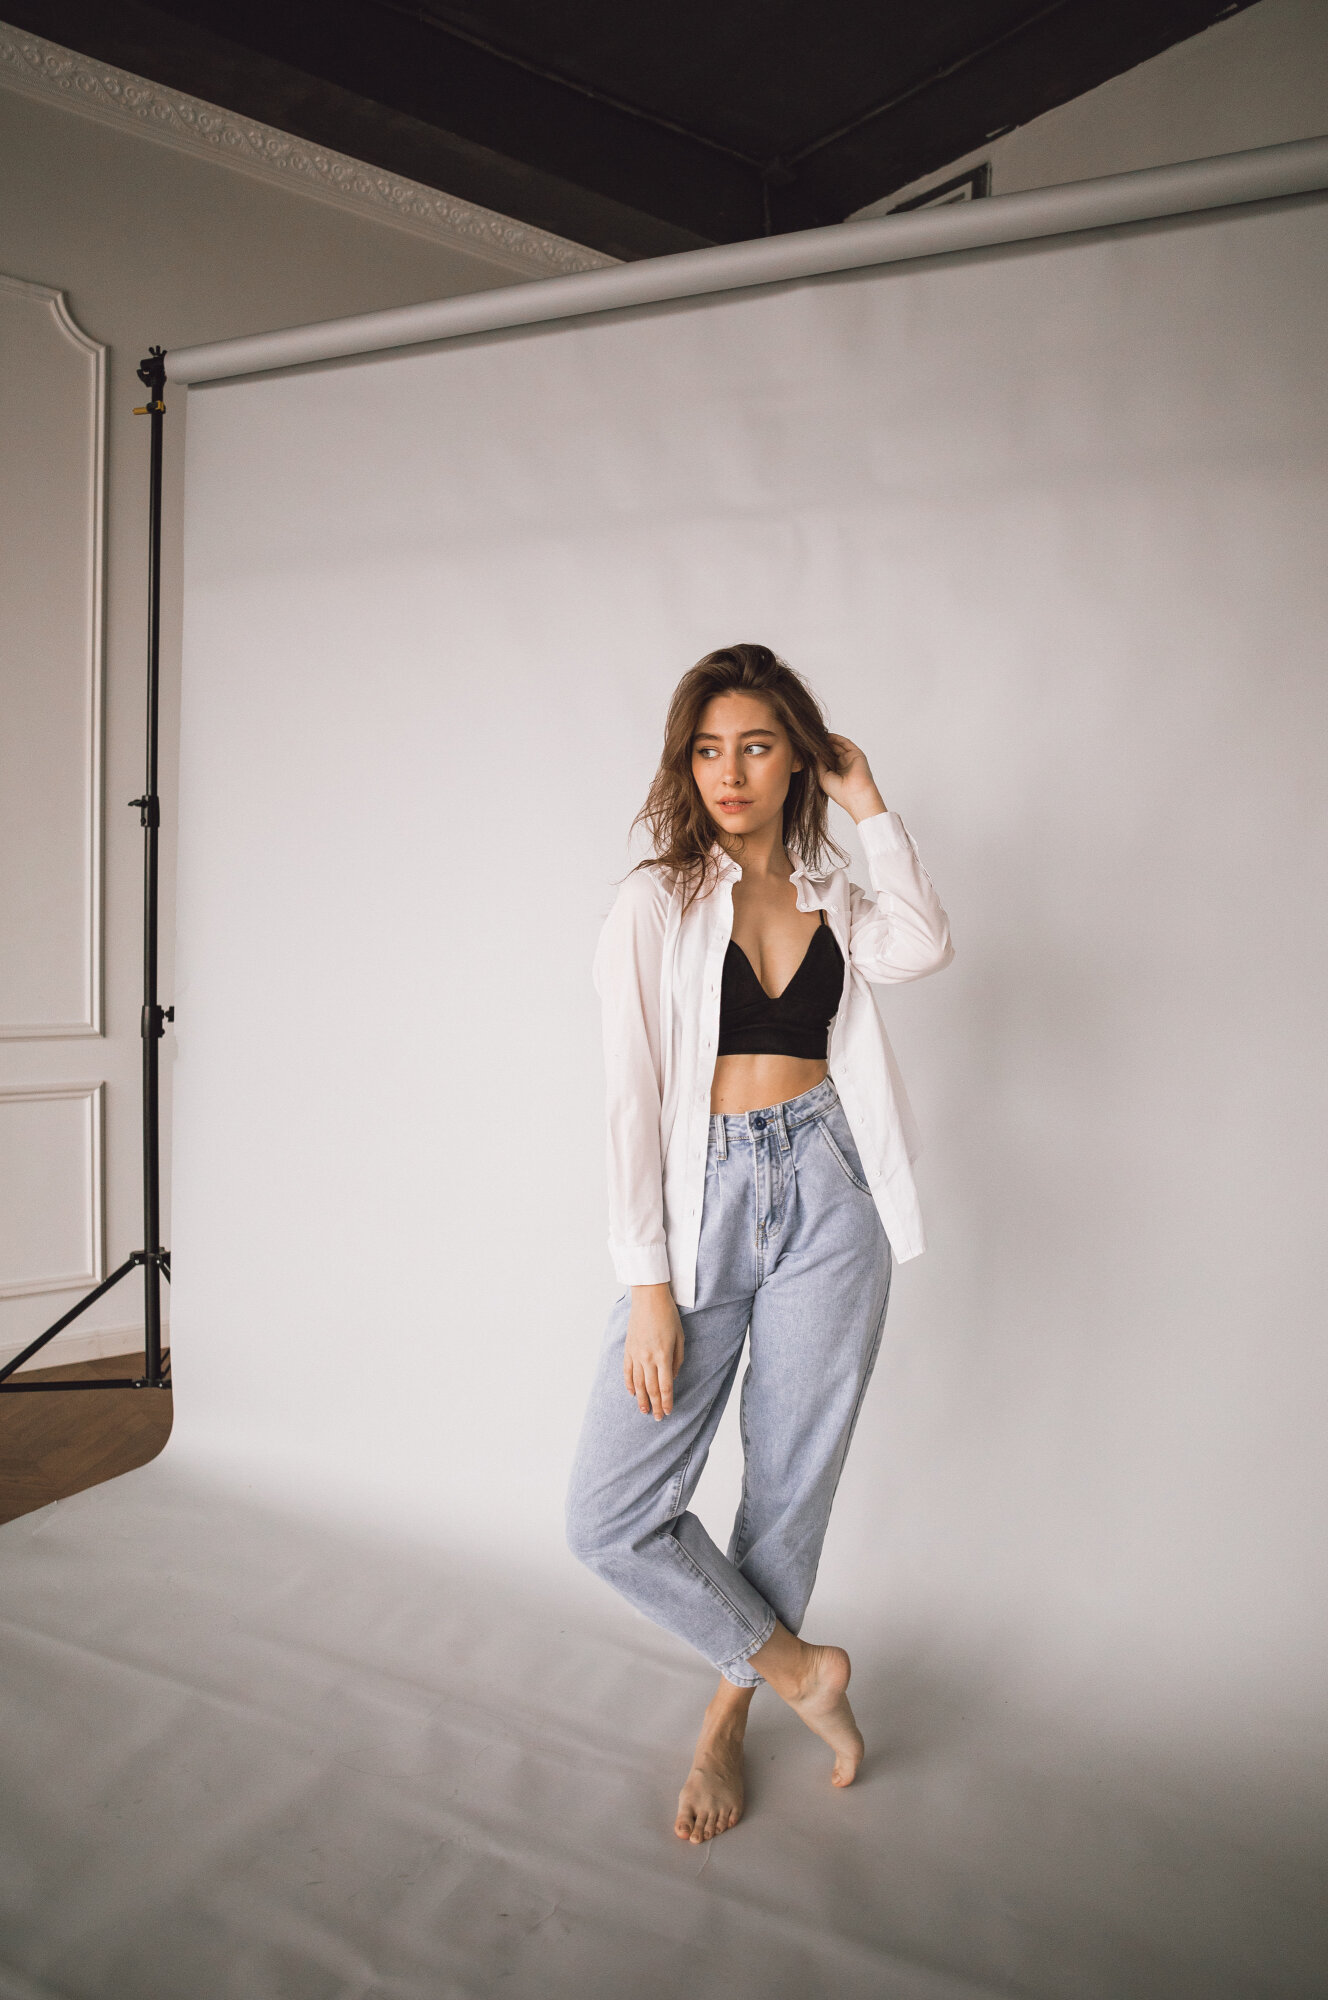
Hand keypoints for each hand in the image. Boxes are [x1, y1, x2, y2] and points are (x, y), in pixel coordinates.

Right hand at [623, 1284, 684, 1419]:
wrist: (649, 1298)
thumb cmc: (668, 1315)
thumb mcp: (680, 1337)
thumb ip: (677, 1360)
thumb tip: (673, 1377)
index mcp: (663, 1356)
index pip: (665, 1386)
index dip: (667, 1401)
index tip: (668, 1412)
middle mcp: (648, 1358)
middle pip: (651, 1388)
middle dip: (655, 1405)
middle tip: (657, 1418)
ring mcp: (636, 1354)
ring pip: (637, 1383)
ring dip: (641, 1399)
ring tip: (644, 1411)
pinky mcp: (628, 1349)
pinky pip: (627, 1371)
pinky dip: (629, 1384)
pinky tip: (632, 1393)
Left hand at [815, 733, 886, 823]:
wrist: (855, 794)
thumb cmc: (839, 791)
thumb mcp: (822, 777)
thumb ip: (818, 763)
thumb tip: (813, 752)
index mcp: (836, 774)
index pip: (826, 760)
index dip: (818, 754)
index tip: (807, 748)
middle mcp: (843, 766)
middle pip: (832, 752)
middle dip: (823, 746)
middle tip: (811, 739)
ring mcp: (850, 760)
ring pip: (838, 746)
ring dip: (829, 740)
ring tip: (818, 735)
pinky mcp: (856, 754)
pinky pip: (846, 743)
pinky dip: (837, 738)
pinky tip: (828, 735)